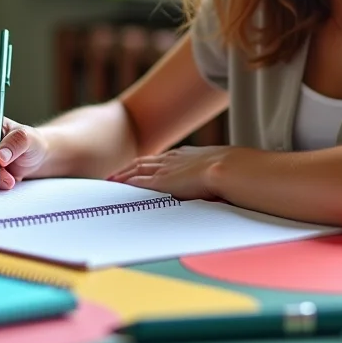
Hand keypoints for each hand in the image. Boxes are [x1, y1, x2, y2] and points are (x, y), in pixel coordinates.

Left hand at [107, 146, 228, 200]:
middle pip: (143, 162)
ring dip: (123, 174)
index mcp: (184, 155)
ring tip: (111, 180)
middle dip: (128, 168)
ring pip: (136, 169)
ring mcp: (165, 169)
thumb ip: (211, 176)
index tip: (137, 167)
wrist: (227, 168)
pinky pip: (138, 181)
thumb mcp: (217, 170)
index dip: (146, 164)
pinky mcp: (161, 181)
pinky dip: (126, 182)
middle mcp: (171, 159)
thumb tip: (217, 187)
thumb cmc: (230, 171)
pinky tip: (118, 186)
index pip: (159, 159)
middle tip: (115, 174)